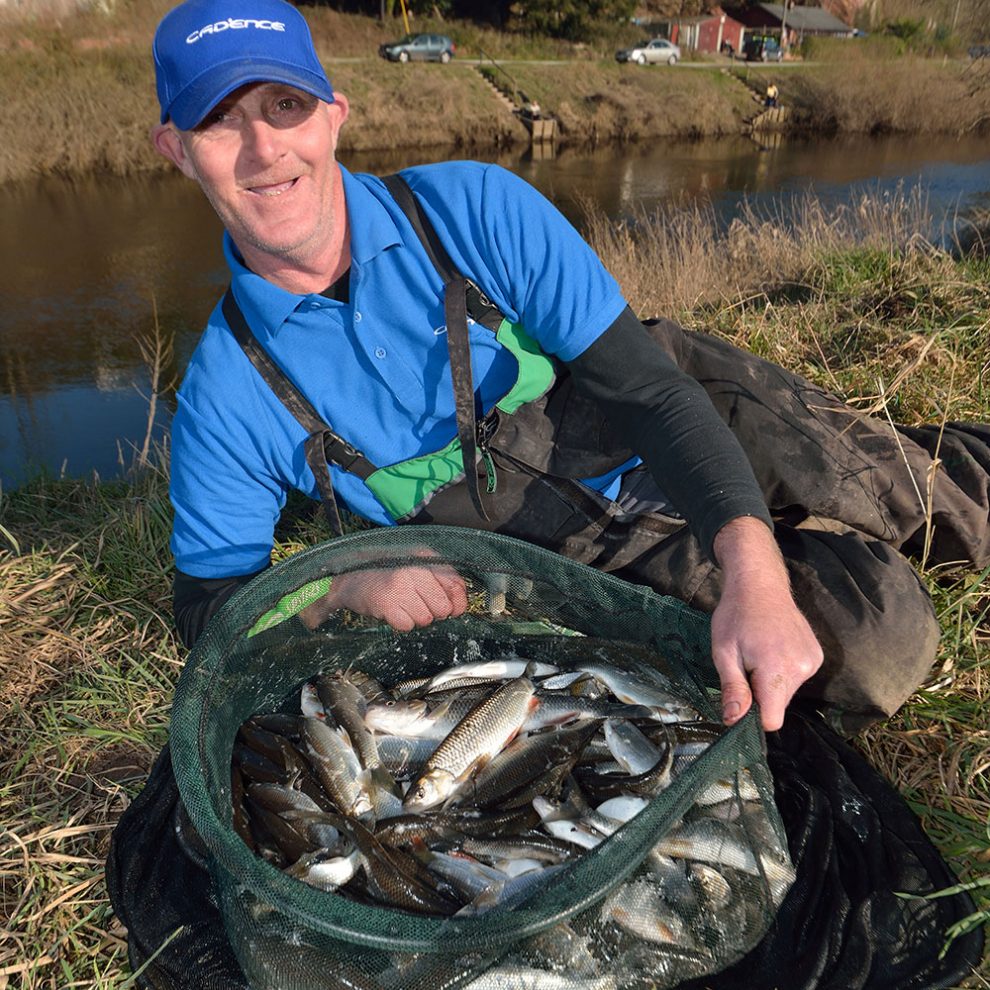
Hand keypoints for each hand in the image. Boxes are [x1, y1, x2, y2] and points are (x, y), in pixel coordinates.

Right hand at [299, 564, 467, 631]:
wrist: (348, 576)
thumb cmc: (387, 571)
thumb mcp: (416, 564)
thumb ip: (442, 577)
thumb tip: (460, 604)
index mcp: (425, 556)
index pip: (456, 585)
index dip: (457, 603)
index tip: (452, 609)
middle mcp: (414, 569)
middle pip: (443, 607)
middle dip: (435, 612)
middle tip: (419, 606)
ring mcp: (400, 586)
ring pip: (426, 619)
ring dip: (416, 618)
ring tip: (403, 606)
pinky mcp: (387, 603)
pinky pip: (408, 625)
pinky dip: (402, 623)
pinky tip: (394, 611)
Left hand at [710, 517, 823, 730]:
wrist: (760, 584)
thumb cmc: (735, 616)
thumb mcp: (723, 652)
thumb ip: (733, 689)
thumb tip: (733, 722)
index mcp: (777, 670)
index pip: (772, 719)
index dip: (753, 716)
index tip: (740, 699)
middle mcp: (802, 668)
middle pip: (778, 705)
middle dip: (760, 694)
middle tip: (745, 665)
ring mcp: (813, 661)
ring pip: (787, 692)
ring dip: (771, 682)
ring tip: (758, 653)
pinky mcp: (817, 655)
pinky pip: (797, 677)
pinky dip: (783, 670)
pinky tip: (773, 648)